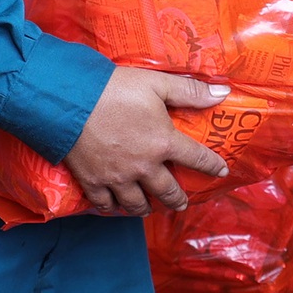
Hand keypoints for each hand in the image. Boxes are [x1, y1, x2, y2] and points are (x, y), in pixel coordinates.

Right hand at [63, 66, 230, 213]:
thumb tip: (224, 94)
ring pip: (136, 203)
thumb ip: (190, 91)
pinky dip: (112, 208)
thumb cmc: (115, 90)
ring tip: (150, 209)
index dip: (212, 166)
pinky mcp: (92, 181)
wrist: (69, 102)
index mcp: (164, 142)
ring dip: (146, 208)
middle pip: (166, 191)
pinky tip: (115, 207)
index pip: (197, 158)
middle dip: (177, 199)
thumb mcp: (157, 84)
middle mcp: (144, 166)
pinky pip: (105, 203)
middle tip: (181, 204)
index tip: (221, 172)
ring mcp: (117, 177)